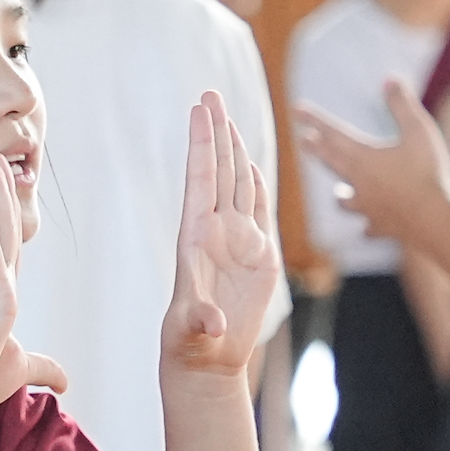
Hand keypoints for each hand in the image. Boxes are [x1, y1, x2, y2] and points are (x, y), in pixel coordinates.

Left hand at [163, 92, 278, 378]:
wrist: (208, 357)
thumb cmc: (193, 344)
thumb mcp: (193, 333)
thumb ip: (200, 323)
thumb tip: (210, 323)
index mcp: (195, 239)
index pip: (200, 180)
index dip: (201, 144)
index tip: (199, 110)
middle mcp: (215, 232)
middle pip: (217, 170)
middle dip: (215, 131)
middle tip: (209, 92)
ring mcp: (236, 240)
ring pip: (236, 183)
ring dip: (234, 149)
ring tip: (226, 114)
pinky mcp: (257, 253)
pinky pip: (256, 209)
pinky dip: (255, 183)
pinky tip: (252, 162)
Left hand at [294, 78, 449, 246]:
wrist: (433, 221)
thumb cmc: (427, 173)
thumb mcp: (418, 131)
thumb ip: (402, 105)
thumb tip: (389, 78)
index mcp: (364, 156)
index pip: (333, 132)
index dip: (315, 119)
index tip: (296, 109)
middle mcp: (358, 182)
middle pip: (332, 163)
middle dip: (317, 149)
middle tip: (304, 140)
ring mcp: (367, 207)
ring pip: (344, 200)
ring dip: (340, 193)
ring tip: (339, 191)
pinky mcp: (380, 226)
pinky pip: (367, 225)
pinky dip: (366, 223)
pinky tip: (367, 226)